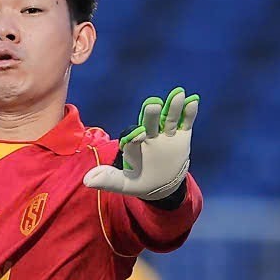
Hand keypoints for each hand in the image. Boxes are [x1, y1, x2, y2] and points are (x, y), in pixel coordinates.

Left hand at [82, 88, 197, 202]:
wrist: (162, 183)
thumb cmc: (140, 182)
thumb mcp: (124, 185)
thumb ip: (108, 180)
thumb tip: (87, 181)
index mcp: (134, 146)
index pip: (133, 140)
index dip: (134, 137)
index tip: (137, 136)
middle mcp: (150, 136)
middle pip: (150, 123)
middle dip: (151, 115)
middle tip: (153, 104)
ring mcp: (166, 135)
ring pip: (169, 119)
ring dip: (173, 107)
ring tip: (178, 95)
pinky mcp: (181, 136)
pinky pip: (185, 123)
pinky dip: (189, 113)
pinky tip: (192, 100)